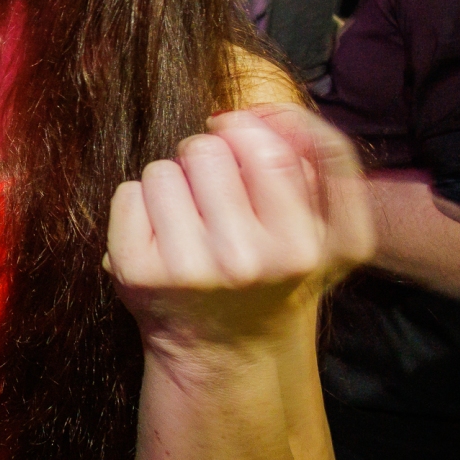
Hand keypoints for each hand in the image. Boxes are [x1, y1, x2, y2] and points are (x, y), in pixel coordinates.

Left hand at [107, 105, 372, 348]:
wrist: (227, 350)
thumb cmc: (277, 273)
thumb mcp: (331, 227)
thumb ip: (322, 157)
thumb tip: (264, 109)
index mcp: (304, 247)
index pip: (267, 149)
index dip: (246, 131)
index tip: (239, 140)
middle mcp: (249, 262)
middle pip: (207, 149)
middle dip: (205, 158)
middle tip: (214, 198)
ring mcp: (189, 269)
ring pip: (162, 168)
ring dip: (171, 184)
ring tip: (189, 223)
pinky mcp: (137, 273)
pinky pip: (128, 193)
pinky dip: (139, 207)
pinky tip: (161, 239)